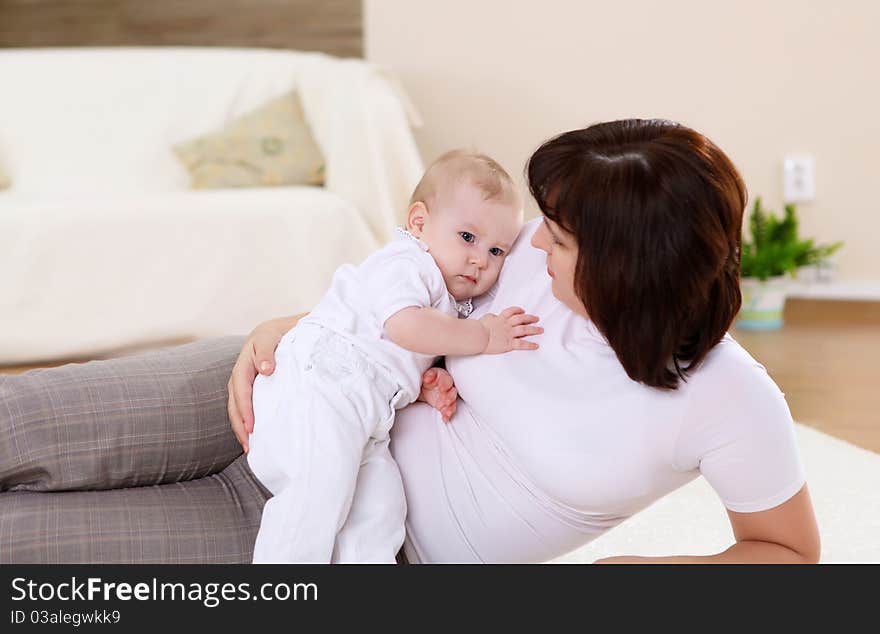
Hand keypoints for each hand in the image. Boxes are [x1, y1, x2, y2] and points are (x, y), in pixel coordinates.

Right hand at [227, 318, 291, 452]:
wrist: (277, 331)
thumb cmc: (275, 334)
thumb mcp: (271, 337)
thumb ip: (267, 351)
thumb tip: (265, 369)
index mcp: (244, 363)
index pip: (241, 389)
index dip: (245, 408)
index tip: (251, 426)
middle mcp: (239, 375)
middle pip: (235, 403)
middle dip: (240, 424)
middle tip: (250, 445)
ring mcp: (243, 383)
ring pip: (236, 408)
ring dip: (241, 428)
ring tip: (250, 448)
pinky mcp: (250, 390)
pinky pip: (244, 408)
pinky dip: (247, 423)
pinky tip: (254, 439)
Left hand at [418, 367, 457, 421]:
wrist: (423, 388)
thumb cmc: (425, 380)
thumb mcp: (425, 377)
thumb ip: (427, 376)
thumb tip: (427, 379)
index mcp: (442, 377)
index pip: (446, 379)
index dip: (444, 384)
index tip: (441, 388)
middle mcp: (447, 387)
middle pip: (452, 391)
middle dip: (450, 396)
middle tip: (446, 401)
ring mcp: (447, 396)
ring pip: (453, 402)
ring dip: (450, 407)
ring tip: (447, 413)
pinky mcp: (445, 405)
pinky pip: (449, 410)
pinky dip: (447, 414)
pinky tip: (445, 419)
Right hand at [478, 306, 542, 353]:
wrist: (478, 335)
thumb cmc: (478, 328)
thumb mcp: (486, 318)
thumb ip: (492, 317)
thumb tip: (494, 317)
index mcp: (501, 318)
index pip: (512, 312)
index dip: (518, 310)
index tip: (522, 311)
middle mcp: (507, 325)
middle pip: (522, 319)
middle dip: (530, 318)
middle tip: (536, 319)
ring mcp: (509, 334)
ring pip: (525, 330)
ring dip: (534, 329)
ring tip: (540, 330)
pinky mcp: (509, 343)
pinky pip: (522, 344)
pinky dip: (530, 345)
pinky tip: (536, 345)